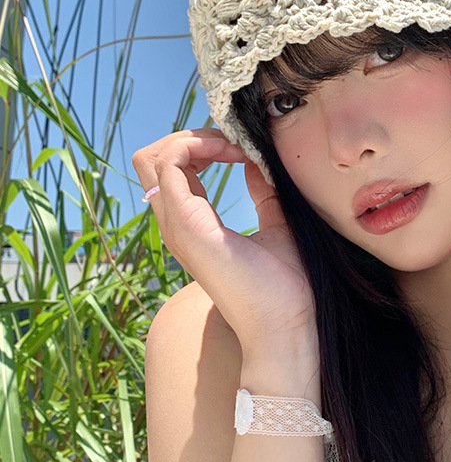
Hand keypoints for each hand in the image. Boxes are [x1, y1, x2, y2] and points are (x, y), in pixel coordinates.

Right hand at [133, 129, 317, 361]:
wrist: (288, 324)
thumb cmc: (287, 286)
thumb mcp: (277, 222)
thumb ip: (264, 191)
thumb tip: (259, 161)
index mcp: (193, 225)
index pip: (172, 169)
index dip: (203, 145)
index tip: (244, 148)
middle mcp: (176, 224)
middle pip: (151, 159)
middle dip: (192, 137)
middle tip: (235, 142)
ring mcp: (177, 225)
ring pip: (153, 157)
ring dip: (195, 138)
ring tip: (234, 146)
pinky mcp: (187, 225)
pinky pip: (170, 164)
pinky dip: (198, 145)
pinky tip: (235, 153)